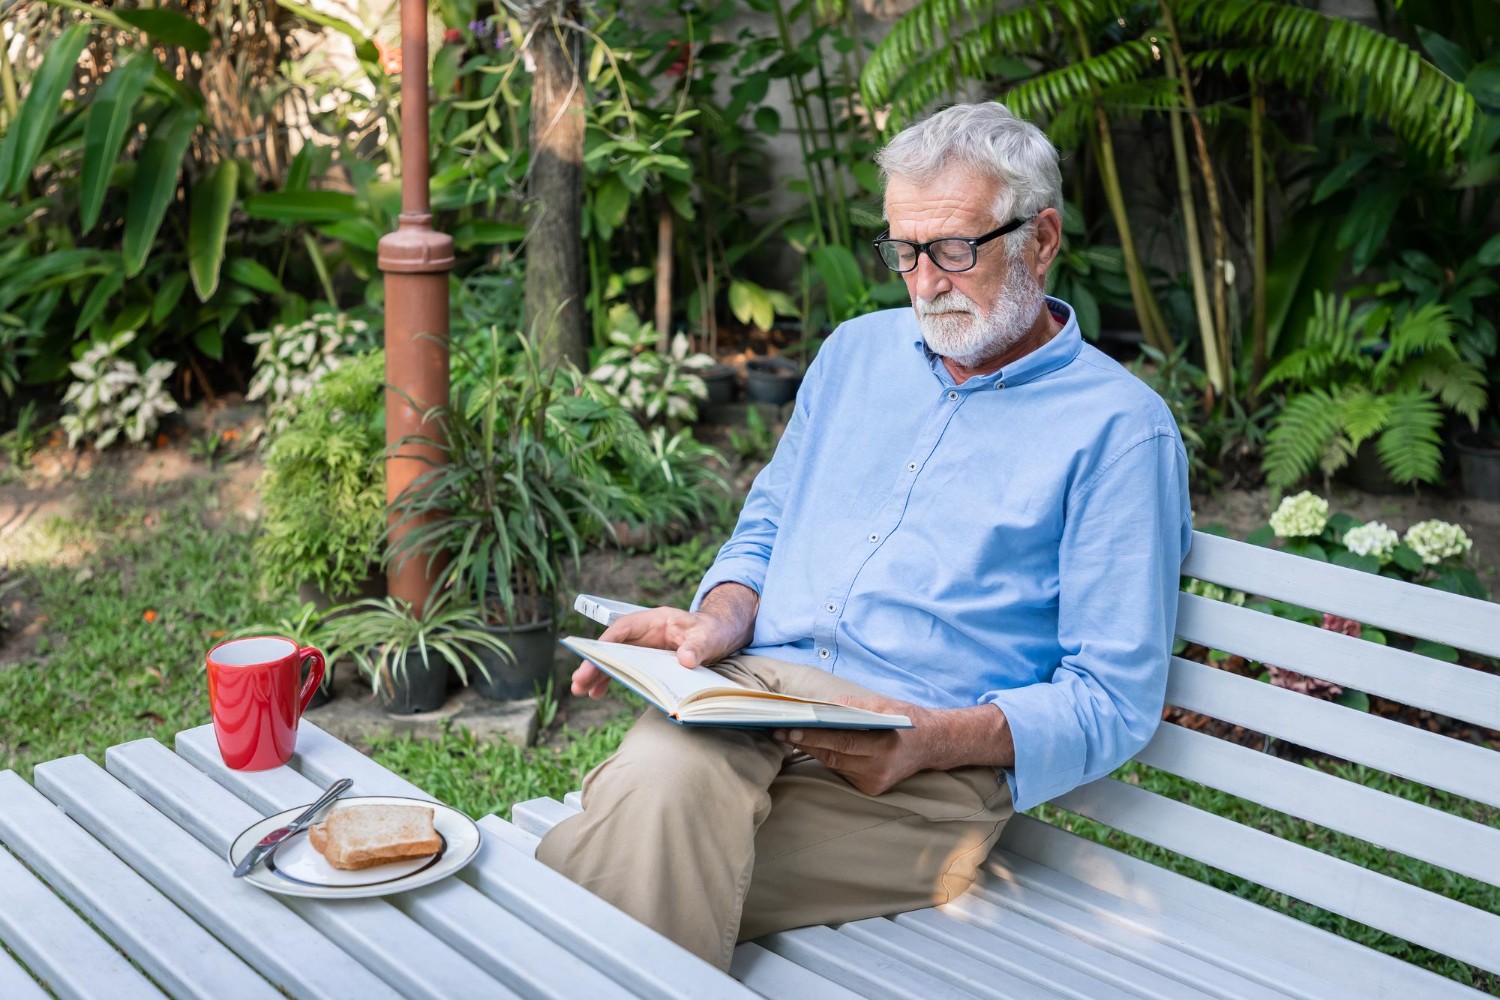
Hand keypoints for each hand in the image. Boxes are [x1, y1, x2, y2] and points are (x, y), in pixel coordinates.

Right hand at [569, 603, 752, 698]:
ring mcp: (645, 646)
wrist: (722, 633)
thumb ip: (697, 646)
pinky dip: (612, 678)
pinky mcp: (648, 659)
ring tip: (582, 691)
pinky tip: (599, 692)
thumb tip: (685, 659)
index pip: (624, 629)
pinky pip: (625, 668)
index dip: (606, 643)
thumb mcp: (709, 637)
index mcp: (656, 620)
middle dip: (594, 662)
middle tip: (578, 682)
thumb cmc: (714, 630)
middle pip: (614, 646)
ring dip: (598, 673)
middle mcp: (645, 632)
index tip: (591, 657)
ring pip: (615, 658)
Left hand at [773, 694, 938, 795]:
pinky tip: (812, 746)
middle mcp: (879, 770)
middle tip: (779, 730)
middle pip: (832, 756)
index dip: (814, 737)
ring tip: (790, 735)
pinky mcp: (870, 789)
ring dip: (812, 750)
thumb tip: (821, 706)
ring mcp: (874, 783)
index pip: (841, 742)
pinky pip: (842, 771)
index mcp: (884, 747)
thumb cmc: (905, 721)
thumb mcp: (884, 705)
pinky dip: (828, 757)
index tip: (789, 729)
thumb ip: (854, 705)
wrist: (932, 745)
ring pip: (834, 765)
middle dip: (804, 743)